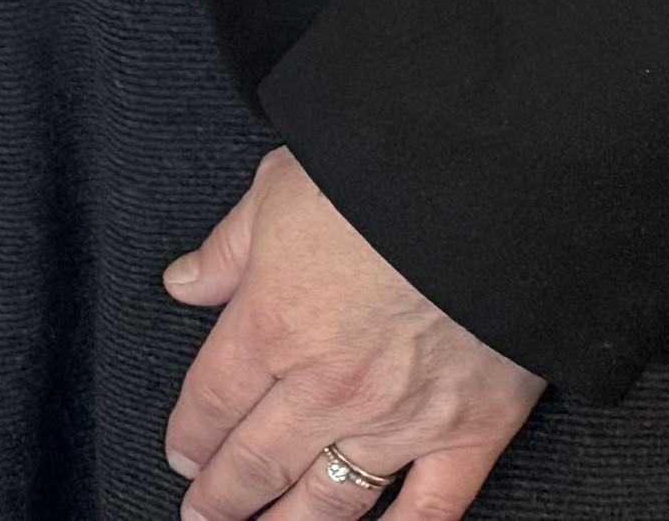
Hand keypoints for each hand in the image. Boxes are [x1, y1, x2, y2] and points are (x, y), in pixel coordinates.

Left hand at [164, 149, 545, 518]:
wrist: (486, 194)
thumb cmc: (378, 180)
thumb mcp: (275, 192)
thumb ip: (228, 250)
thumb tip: (185, 283)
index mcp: (271, 325)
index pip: (212, 402)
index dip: (191, 437)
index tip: (181, 456)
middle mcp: (326, 387)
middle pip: (258, 460)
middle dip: (223, 495)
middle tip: (203, 514)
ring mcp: (398, 420)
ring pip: (330, 500)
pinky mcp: (469, 435)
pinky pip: (430, 510)